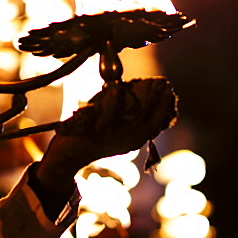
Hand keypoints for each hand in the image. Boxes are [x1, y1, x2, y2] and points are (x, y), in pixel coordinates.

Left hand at [34, 78, 176, 193]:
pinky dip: (111, 101)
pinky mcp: (94, 134)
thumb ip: (126, 114)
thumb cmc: (92, 136)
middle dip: (157, 99)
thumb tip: (137, 90)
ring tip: (144, 82)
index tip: (169, 90)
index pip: (155, 124)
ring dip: (138, 98)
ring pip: (130, 116)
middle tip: (162, 83)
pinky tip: (115, 88)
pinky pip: (105, 115)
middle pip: (147, 119)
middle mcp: (125, 141)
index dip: (164, 107)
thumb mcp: (114, 128)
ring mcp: (111, 138)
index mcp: (132, 140)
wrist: (68, 156)